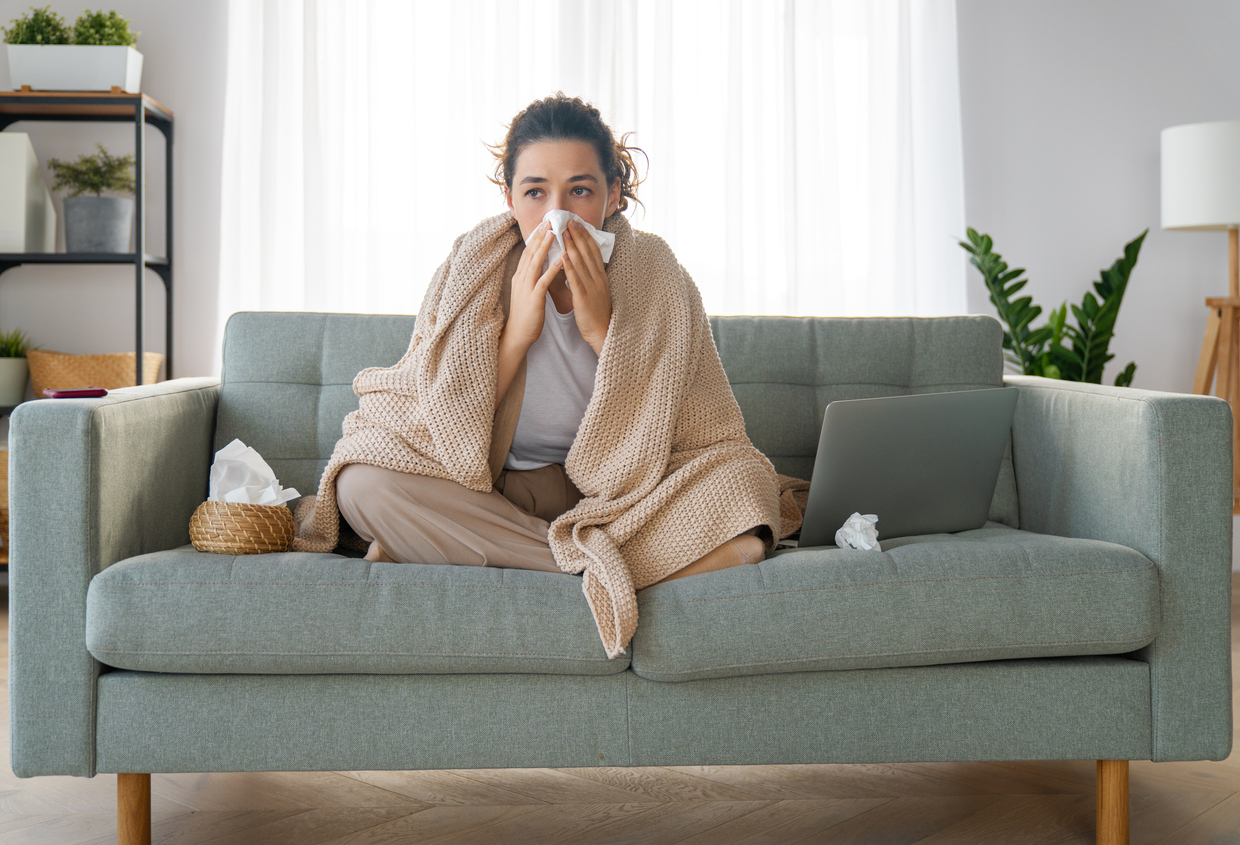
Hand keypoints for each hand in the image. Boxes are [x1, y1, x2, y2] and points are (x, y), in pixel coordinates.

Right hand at [504, 220, 561, 350]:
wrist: (518, 334)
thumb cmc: (526, 314)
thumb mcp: (527, 291)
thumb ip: (532, 276)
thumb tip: (541, 263)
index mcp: (520, 276)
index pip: (528, 252)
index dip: (536, 237)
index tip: (544, 224)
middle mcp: (521, 279)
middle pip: (530, 253)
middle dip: (540, 236)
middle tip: (549, 221)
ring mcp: (526, 288)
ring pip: (535, 263)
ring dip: (544, 248)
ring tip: (553, 234)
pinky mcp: (533, 299)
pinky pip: (543, 281)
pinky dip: (551, 270)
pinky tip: (559, 261)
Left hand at [562, 219, 611, 354]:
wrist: (602, 332)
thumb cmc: (597, 313)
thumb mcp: (596, 291)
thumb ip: (589, 277)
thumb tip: (580, 264)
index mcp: (601, 276)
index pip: (593, 252)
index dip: (585, 236)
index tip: (578, 224)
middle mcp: (597, 278)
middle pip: (587, 253)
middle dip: (578, 235)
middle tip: (569, 221)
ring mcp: (592, 287)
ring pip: (581, 263)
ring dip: (571, 246)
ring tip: (563, 232)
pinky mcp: (584, 297)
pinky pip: (575, 279)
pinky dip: (569, 267)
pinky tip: (563, 256)